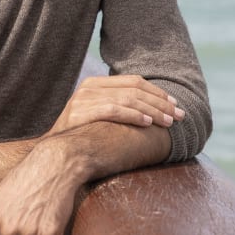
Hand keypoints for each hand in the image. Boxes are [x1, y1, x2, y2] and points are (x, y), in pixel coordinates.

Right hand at [48, 74, 183, 134]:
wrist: (54, 153)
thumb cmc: (81, 138)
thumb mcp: (97, 117)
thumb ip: (116, 108)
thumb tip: (150, 109)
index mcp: (95, 84)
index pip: (134, 81)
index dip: (157, 92)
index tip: (175, 104)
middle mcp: (89, 87)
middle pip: (134, 89)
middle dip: (161, 102)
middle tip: (179, 115)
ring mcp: (84, 98)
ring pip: (128, 99)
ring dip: (153, 110)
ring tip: (169, 122)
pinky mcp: (82, 111)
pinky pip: (115, 110)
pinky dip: (134, 115)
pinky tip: (148, 123)